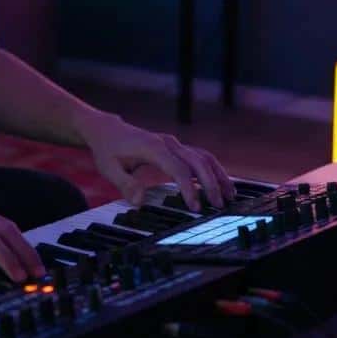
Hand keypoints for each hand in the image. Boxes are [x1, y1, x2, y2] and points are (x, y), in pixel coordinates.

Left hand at [77, 110, 235, 211]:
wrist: (106, 129)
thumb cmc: (107, 149)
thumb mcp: (108, 167)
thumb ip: (124, 184)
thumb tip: (139, 201)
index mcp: (152, 147)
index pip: (178, 169)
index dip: (189, 188)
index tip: (195, 207)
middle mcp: (167, 143)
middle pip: (197, 161)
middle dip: (211, 183)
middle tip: (218, 206)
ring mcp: (173, 143)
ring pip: (203, 156)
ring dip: (218, 175)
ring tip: (230, 195)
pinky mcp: (175, 147)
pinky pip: (199, 156)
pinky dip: (212, 169)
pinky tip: (221, 185)